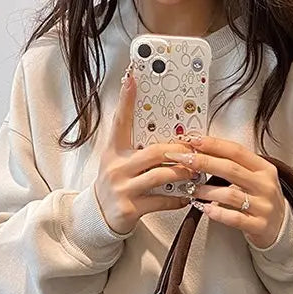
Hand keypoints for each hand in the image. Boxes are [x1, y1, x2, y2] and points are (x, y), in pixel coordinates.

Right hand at [93, 75, 193, 234]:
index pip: (120, 121)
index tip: (132, 78)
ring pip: (160, 177)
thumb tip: (165, 138)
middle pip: (153, 153)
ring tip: (194, 173)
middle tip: (194, 150)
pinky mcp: (131, 208)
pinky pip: (161, 201)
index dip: (126, 100)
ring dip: (182, 174)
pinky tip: (186, 196)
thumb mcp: (118, 162)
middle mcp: (117, 167)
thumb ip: (135, 149)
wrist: (98, 216)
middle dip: (178, 151)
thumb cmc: (116, 185)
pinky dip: (177, 199)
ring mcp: (123, 188)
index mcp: (113, 151)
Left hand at [164, 135, 285, 248]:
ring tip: (191, 189)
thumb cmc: (262, 201)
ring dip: (206, 191)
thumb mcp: (256, 179)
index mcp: (264, 169)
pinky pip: (235, 218)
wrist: (282, 228)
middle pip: (230, 169)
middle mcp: (265, 185)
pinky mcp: (259, 225)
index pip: (236, 151)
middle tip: (184, 160)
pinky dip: (217, 213)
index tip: (193, 141)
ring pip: (230, 194)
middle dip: (204, 162)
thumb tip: (203, 152)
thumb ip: (236, 167)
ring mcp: (263, 206)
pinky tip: (205, 209)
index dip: (213, 145)